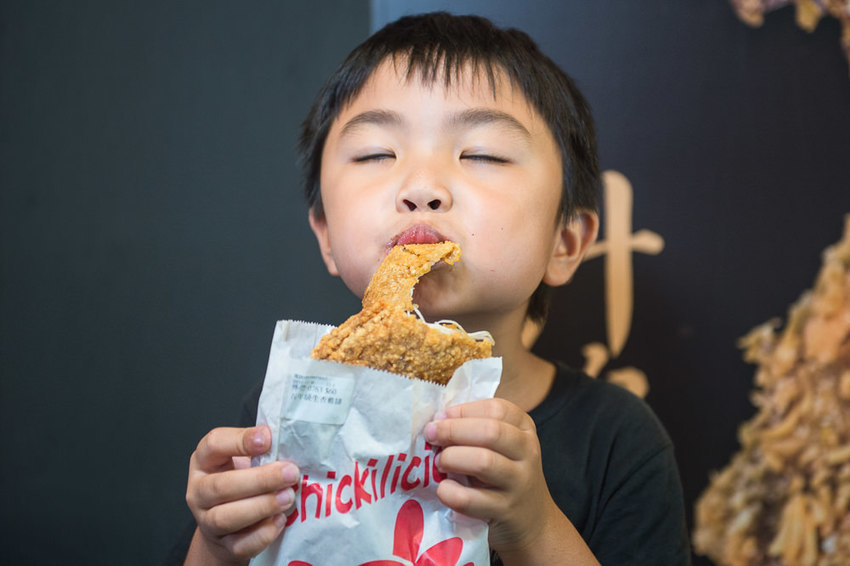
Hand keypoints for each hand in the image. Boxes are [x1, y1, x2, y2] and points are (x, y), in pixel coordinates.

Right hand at [185, 425, 299, 564]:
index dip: (240, 441)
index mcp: (204, 461)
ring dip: (261, 506)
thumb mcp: (245, 460)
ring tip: (288, 497)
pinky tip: (280, 520)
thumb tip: (287, 441)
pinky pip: (240, 544)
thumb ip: (260, 450)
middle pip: (221, 485)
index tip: (268, 439)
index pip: (214, 445)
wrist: (230, 527)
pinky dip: (262, 533)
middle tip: (290, 473)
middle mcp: (199, 491)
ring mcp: (207, 521)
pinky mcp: (223, 545)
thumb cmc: (241, 482)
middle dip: (260, 479)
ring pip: (225, 517)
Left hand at [423, 398, 552, 552]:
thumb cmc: (505, 476)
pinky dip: (449, 492)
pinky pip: (470, 499)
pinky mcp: (504, 511)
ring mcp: (518, 483)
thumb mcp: (501, 447)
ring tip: (440, 463)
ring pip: (483, 462)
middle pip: (490, 431)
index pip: (496, 409)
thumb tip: (438, 421)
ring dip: (451, 458)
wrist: (532, 521)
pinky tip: (444, 489)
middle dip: (453, 430)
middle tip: (431, 435)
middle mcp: (527, 452)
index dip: (463, 410)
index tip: (442, 417)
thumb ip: (476, 429)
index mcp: (524, 429)